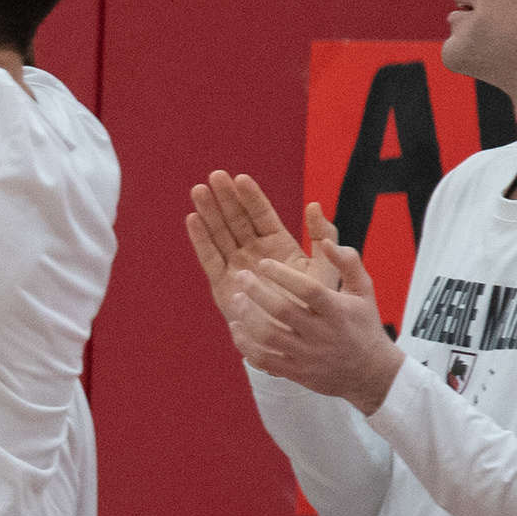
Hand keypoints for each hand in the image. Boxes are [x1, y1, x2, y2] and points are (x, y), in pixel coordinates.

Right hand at [181, 172, 313, 309]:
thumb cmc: (314, 305)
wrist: (298, 339)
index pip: (262, 215)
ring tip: (198, 190)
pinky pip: (209, 257)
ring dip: (209, 212)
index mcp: (279, 245)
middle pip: (237, 220)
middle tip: (214, 176)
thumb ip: (322, 236)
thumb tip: (314, 204)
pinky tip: (192, 219)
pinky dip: (201, 239)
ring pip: (220, 234)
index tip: (241, 178)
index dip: (251, 197)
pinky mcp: (222, 284)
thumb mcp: (323, 267)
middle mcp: (255, 252)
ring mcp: (237, 266)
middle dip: (225, 198)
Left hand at [223, 239, 399, 414]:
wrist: (371, 373)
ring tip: (236, 298)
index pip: (308, 290)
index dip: (283, 275)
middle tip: (240, 276)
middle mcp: (322, 334)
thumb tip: (328, 243)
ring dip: (247, 315)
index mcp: (338, 311)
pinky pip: (263, 360)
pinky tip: (236, 325)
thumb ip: (348, 262)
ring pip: (268, 336)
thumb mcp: (364, 291)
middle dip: (256, 292)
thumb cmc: (363, 323)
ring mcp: (307, 355)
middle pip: (282, 312)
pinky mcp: (296, 373)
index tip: (263, 263)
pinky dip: (244, 343)